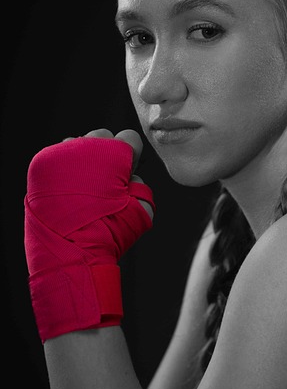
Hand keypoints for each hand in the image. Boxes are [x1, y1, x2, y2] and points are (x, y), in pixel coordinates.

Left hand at [24, 128, 154, 341]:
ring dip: (83, 160)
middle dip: (106, 155)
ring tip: (84, 187)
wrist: (72, 251)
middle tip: (104, 182)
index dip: (132, 157)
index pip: (129, 138)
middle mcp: (87, 146)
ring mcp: (61, 154)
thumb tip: (131, 181)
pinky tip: (67, 191)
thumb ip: (141, 187)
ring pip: (77, 145)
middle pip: (102, 138)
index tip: (126, 173)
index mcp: (114, 153)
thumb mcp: (143, 210)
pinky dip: (63, 170)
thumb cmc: (110, 232)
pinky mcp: (42, 165)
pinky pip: (56, 158)